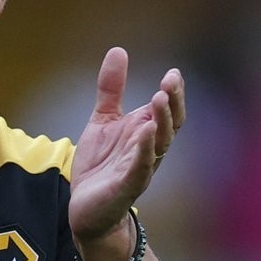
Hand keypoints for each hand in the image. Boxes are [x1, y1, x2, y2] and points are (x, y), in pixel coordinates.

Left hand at [69, 47, 184, 242]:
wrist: (86, 209)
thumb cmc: (100, 165)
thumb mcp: (102, 120)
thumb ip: (111, 89)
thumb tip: (119, 50)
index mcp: (144, 133)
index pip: (166, 111)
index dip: (173, 93)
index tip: (174, 73)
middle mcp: (148, 150)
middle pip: (169, 125)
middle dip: (172, 104)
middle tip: (170, 82)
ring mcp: (139, 169)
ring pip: (158, 145)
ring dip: (160, 123)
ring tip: (159, 99)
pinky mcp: (125, 186)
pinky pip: (139, 168)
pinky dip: (143, 151)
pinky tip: (143, 133)